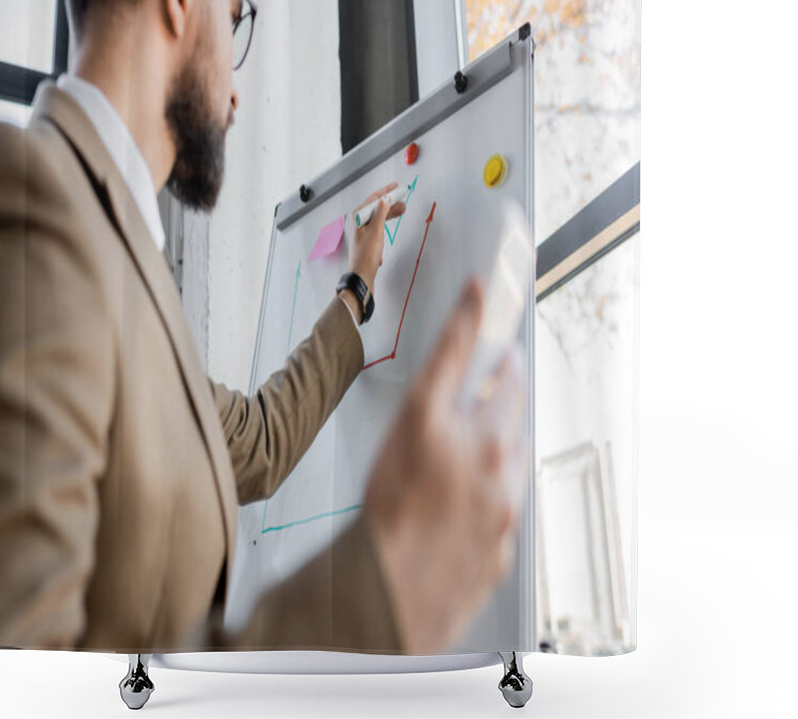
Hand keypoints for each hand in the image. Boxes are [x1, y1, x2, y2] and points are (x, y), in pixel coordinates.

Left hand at [347, 183, 406, 295]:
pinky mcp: (368, 240)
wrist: (362, 276)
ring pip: (379, 217)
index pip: (373, 199)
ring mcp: (363, 231)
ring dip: (390, 213)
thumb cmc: (366, 256)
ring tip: (403, 210)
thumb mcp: (376, 231)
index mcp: (358, 217)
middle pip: (377, 207)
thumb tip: (384, 199)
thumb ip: (381, 213)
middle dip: (391, 202)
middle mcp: (359, 222)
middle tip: (403, 198)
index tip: (395, 186)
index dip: (386, 191)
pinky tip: (392, 226)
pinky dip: (387, 225)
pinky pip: (379, 227)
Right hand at [363, 278, 527, 653]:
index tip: (493, 309)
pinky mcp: (502, 544)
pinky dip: (493, 488)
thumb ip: (444, 367)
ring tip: (474, 440)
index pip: (493, 366)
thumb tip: (466, 317)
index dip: (488, 333)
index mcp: (478, 434)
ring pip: (512, 456)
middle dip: (504, 386)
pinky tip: (466, 494)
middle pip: (512, 409)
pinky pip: (505, 503)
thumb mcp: (408, 423)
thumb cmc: (388, 509)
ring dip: (500, 439)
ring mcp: (506, 508)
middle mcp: (498, 467)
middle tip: (493, 376)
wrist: (389, 591)